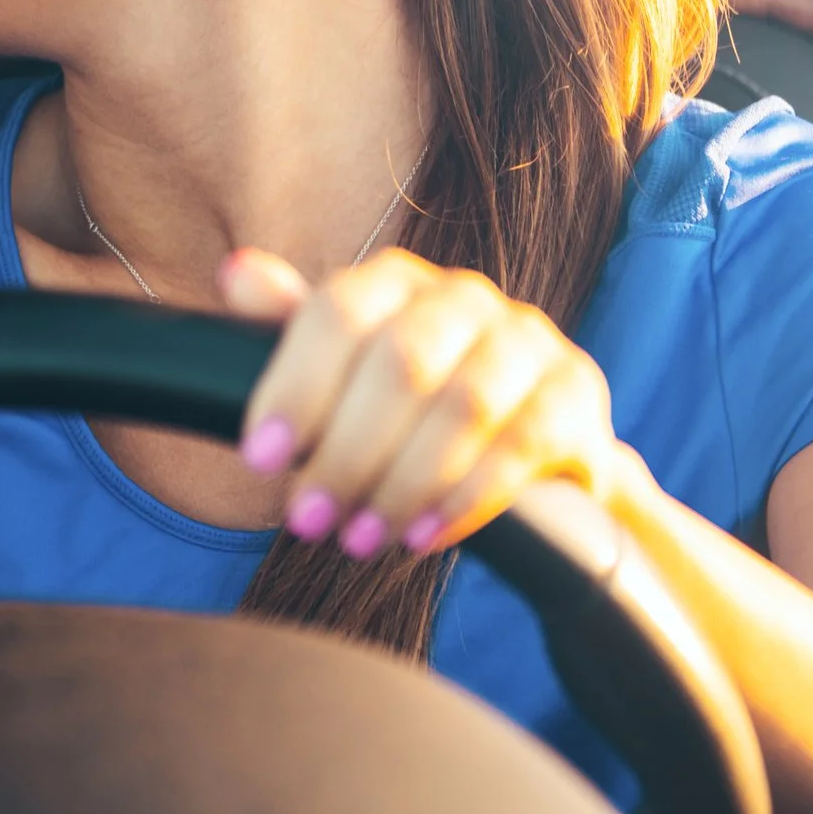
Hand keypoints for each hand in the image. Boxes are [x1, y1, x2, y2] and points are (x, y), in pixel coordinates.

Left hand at [224, 248, 649, 555]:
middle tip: (308, 518)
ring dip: (402, 481)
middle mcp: (464, 297)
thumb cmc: (411, 407)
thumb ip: (293, 330)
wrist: (532, 443)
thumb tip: (236, 274)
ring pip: (463, 405)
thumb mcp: (346, 372)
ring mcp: (528, 339)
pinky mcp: (575, 392)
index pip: (338, 313)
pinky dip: (466, 496)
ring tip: (359, 539)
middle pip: (400, 362)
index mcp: (396, 282)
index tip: (259, 458)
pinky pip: (524, 443)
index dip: (295, 385)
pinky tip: (422, 536)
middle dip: (346, 450)